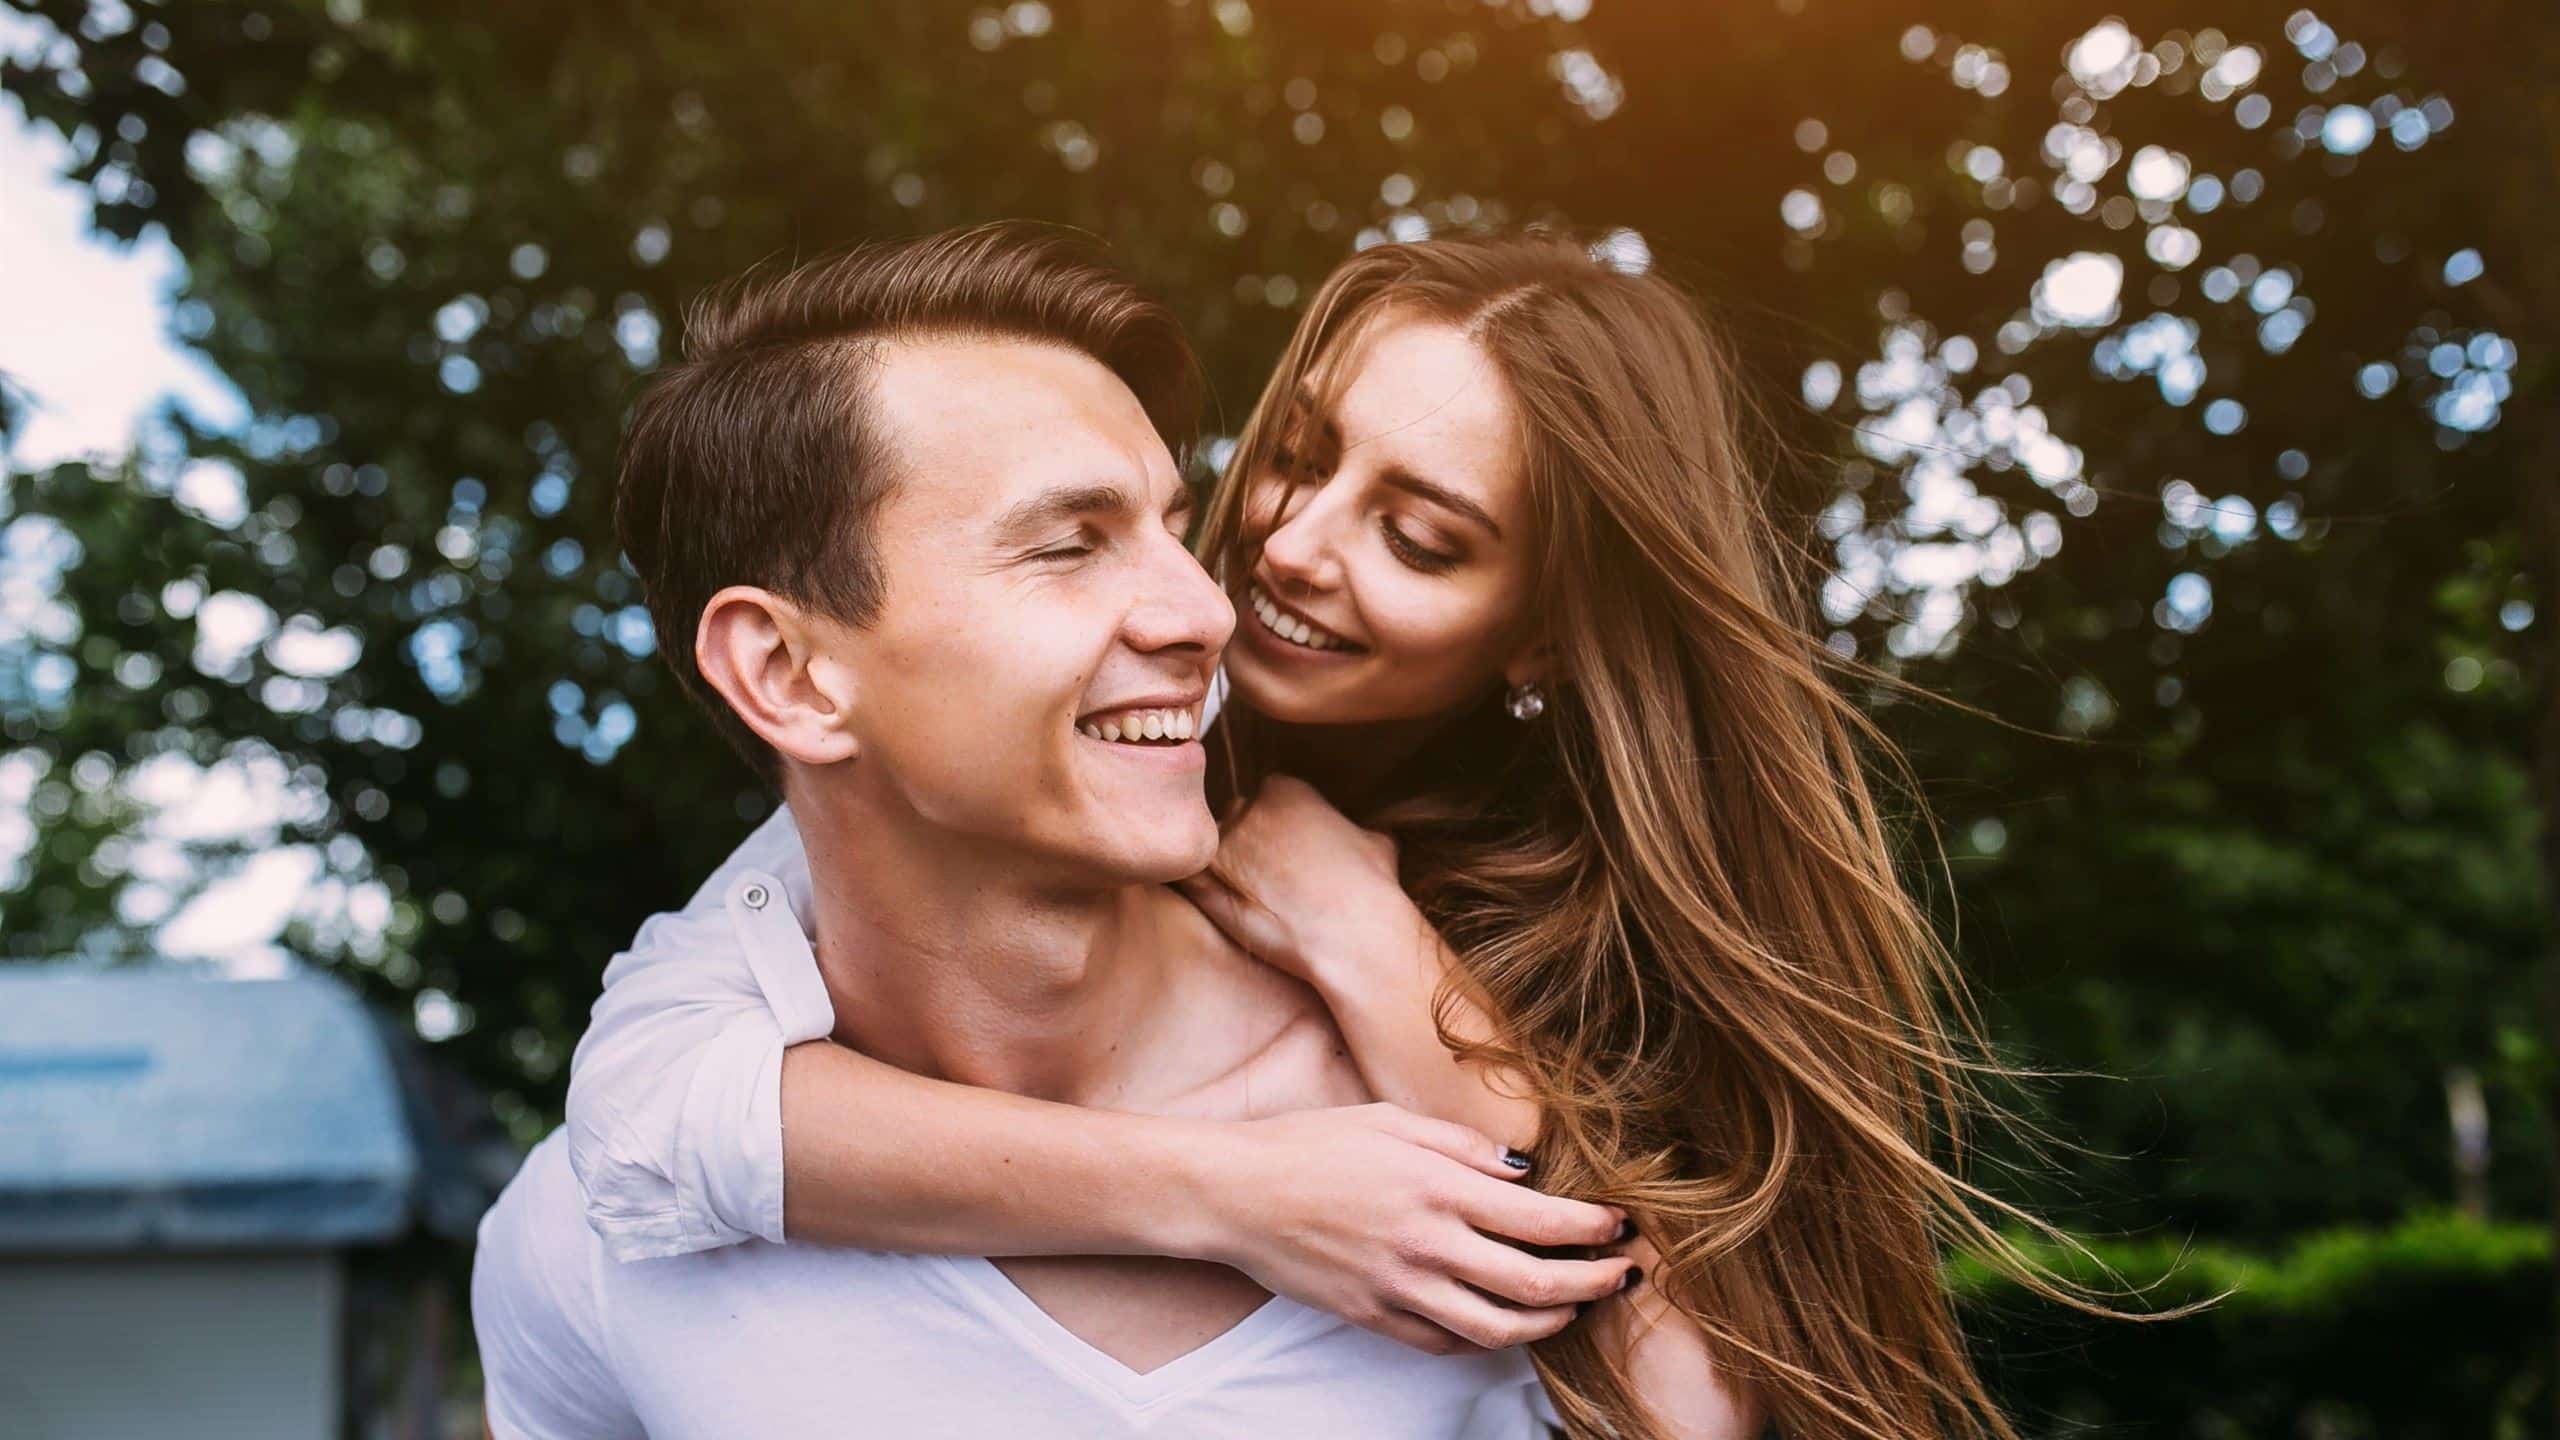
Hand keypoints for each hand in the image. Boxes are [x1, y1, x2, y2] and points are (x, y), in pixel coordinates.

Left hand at [1177, 775, 1414, 988]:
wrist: (1355, 935)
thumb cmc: (1372, 890)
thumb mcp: (1376, 841)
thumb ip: (1351, 827)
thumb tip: (1356, 835)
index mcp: (1285, 788)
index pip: (1266, 798)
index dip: (1277, 827)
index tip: (1288, 854)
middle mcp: (1248, 807)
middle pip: (1235, 820)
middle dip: (1248, 844)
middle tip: (1270, 880)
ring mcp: (1222, 844)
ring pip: (1213, 851)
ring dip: (1226, 871)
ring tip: (1254, 903)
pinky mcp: (1204, 883)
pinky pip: (1186, 877)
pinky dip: (1196, 889)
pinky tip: (1221, 908)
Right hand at [1193, 1102, 1634, 1352]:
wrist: (1236, 1194)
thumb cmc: (1310, 1144)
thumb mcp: (1391, 1121)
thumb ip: (1463, 1147)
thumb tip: (1524, 1173)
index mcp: (1438, 1188)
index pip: (1543, 1222)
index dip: (1595, 1230)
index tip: (1621, 1227)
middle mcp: (1428, 1245)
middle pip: (1537, 1285)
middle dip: (1594, 1284)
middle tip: (1623, 1275)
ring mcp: (1402, 1289)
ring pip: (1499, 1329)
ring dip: (1550, 1323)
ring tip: (1574, 1308)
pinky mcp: (1376, 1317)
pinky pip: (1446, 1343)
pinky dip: (1486, 1338)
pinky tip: (1503, 1320)